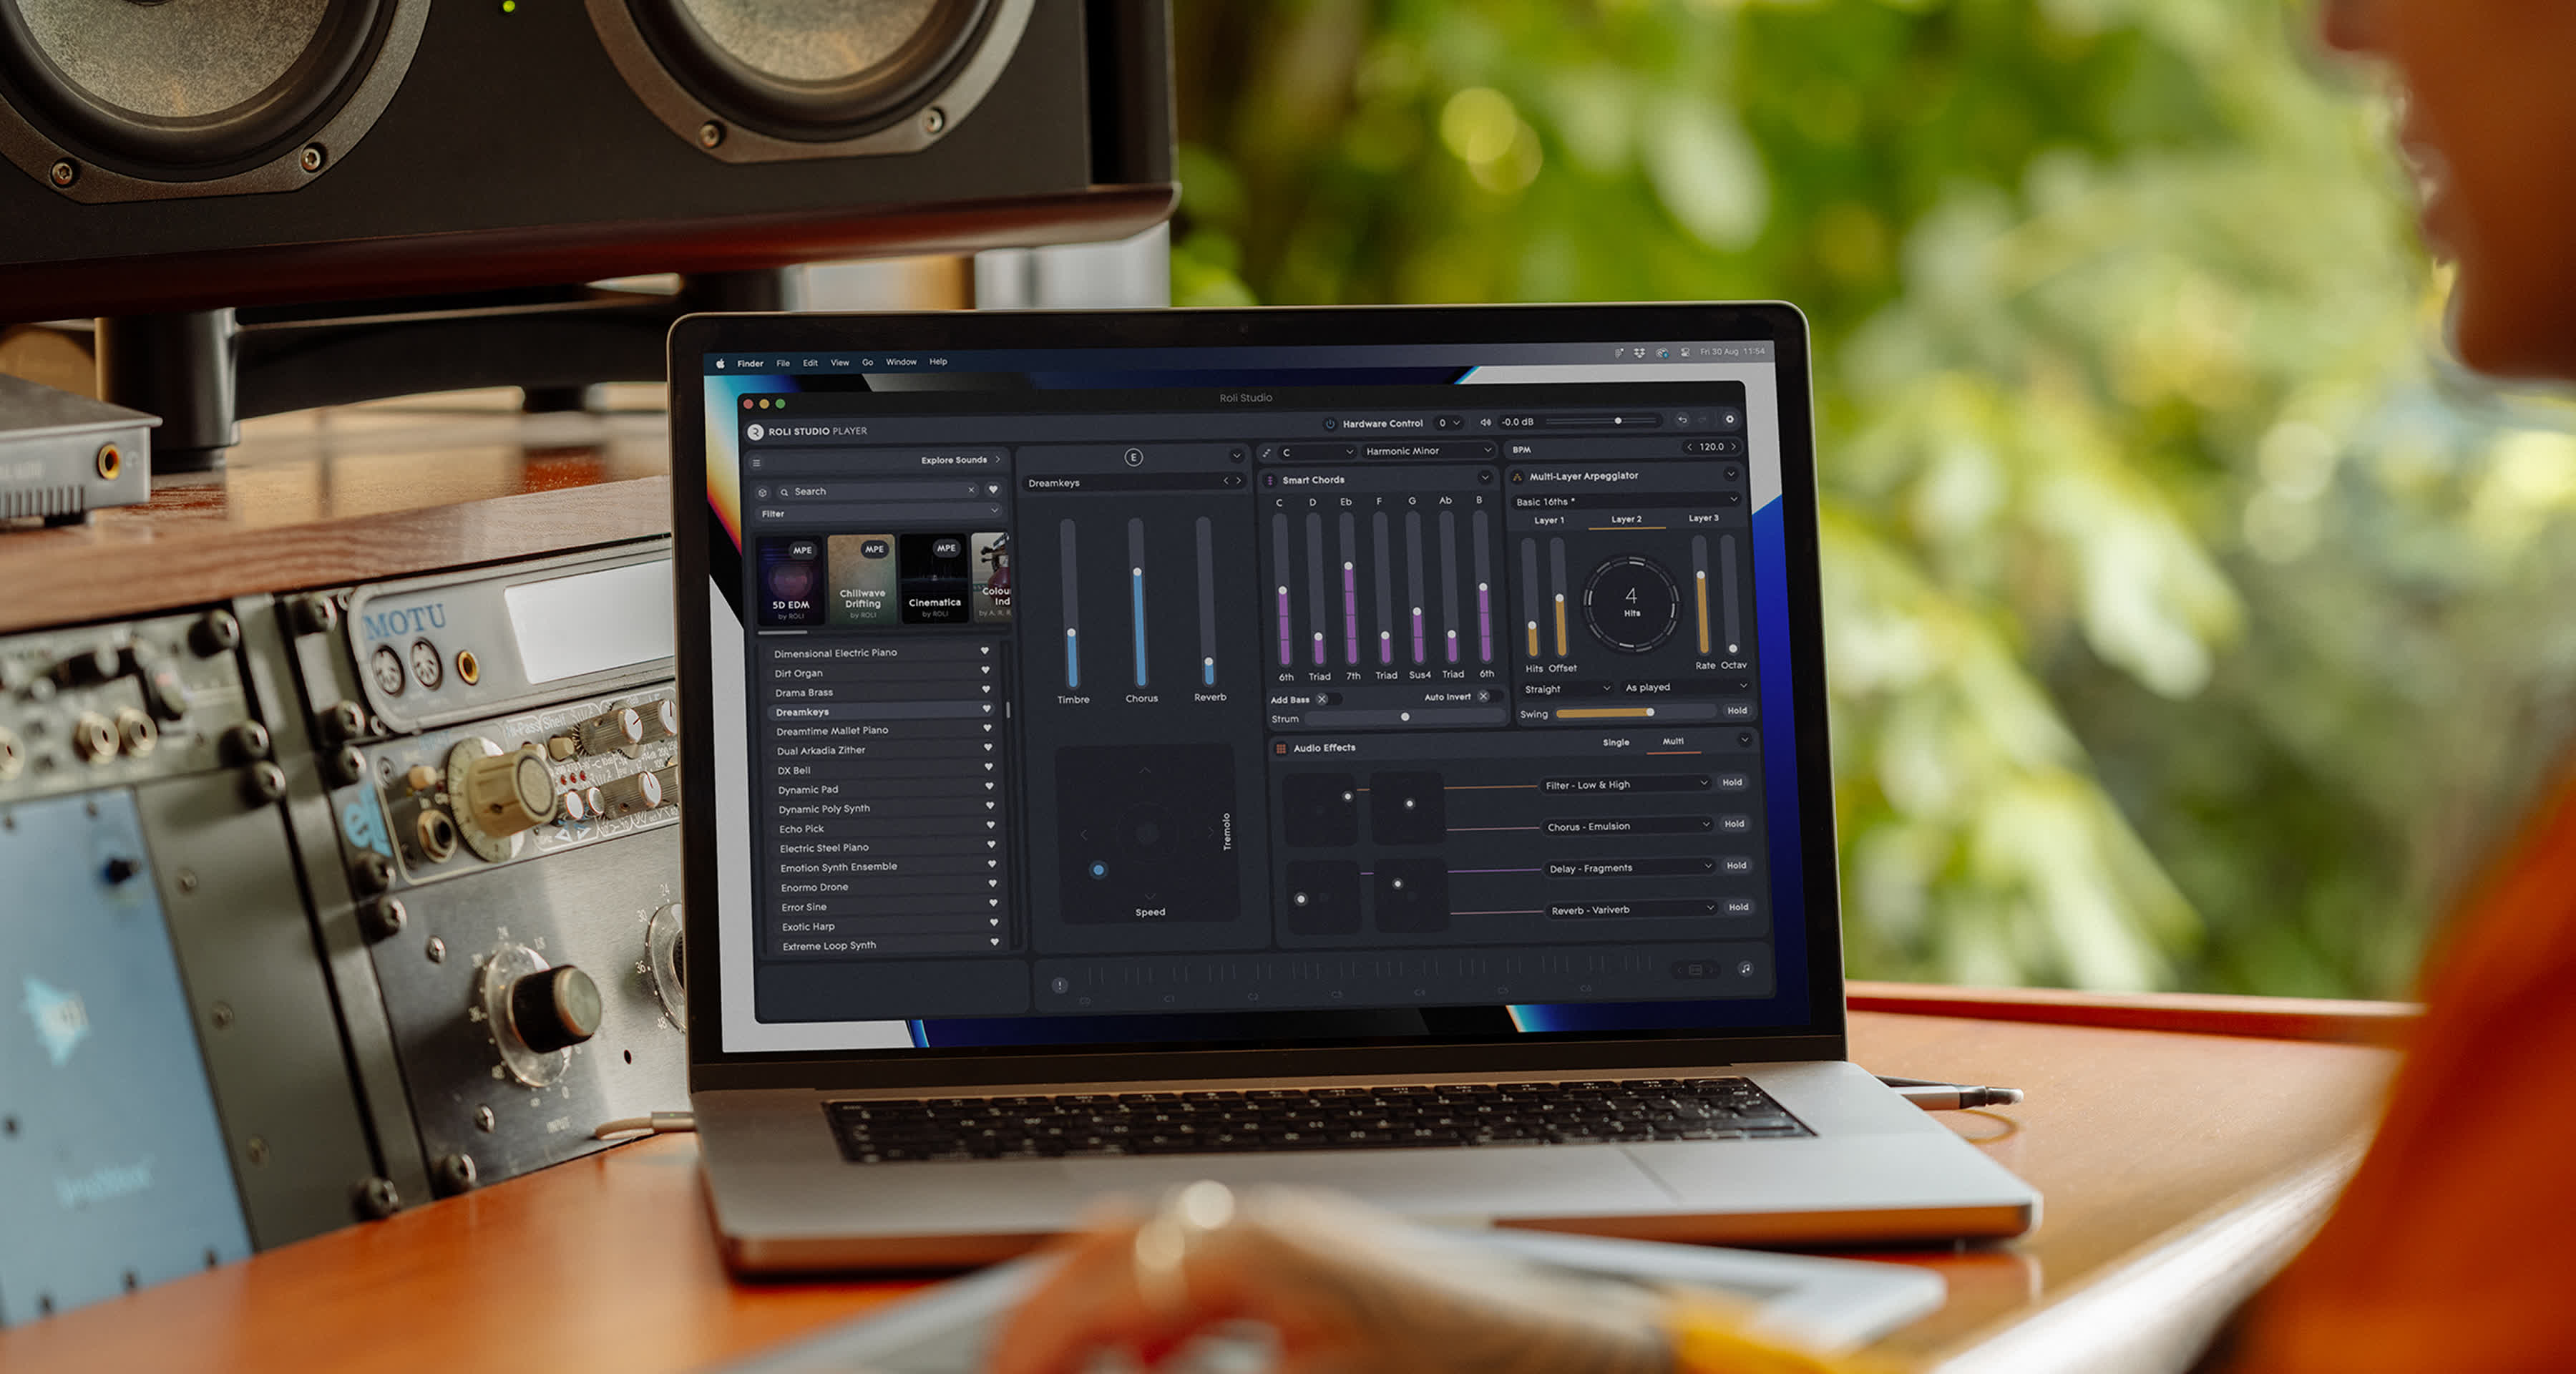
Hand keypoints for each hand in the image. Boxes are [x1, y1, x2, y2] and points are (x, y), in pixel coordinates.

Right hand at [987, 1183, 1672, 1373]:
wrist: (1563, 1355)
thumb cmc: (1457, 1372)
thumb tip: (1118, 1372)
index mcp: (1250, 1247)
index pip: (1098, 1286)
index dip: (1035, 1345)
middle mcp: (1268, 1219)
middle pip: (1113, 1246)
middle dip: (1051, 1315)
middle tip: (1017, 1371)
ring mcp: (1297, 1230)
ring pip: (1157, 1246)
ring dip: (1103, 1308)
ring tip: (1070, 1369)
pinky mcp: (1323, 1256)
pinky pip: (1211, 1261)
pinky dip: (1163, 1309)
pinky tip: (1163, 1361)